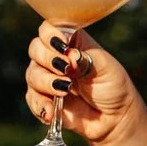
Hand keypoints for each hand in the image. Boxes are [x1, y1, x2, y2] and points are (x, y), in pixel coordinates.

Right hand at [22, 22, 143, 145]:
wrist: (114, 116)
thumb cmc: (112, 85)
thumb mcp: (105, 67)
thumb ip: (86, 59)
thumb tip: (70, 56)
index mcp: (70, 42)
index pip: (49, 29)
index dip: (50, 35)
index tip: (62, 47)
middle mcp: (54, 57)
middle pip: (35, 49)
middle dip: (47, 59)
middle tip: (65, 70)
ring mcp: (47, 78)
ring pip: (32, 74)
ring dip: (46, 83)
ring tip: (65, 91)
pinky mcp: (44, 99)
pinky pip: (32, 99)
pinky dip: (40, 105)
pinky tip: (50, 111)